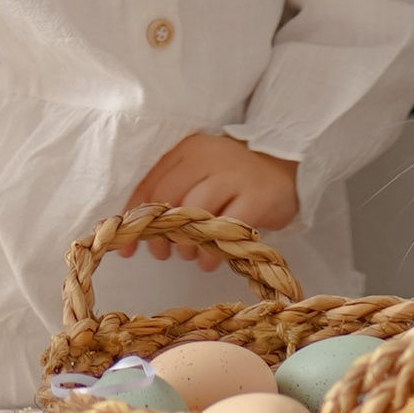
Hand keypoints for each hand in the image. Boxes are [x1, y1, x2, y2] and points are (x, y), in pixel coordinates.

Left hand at [125, 131, 301, 265]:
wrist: (286, 168)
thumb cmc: (233, 179)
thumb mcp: (199, 178)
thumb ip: (171, 198)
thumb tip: (137, 239)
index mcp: (188, 150)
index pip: (151, 183)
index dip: (136, 217)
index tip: (127, 246)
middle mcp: (209, 156)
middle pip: (170, 197)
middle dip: (160, 233)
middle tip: (162, 254)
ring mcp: (235, 174)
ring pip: (197, 211)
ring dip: (187, 243)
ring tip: (190, 257)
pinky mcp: (258, 196)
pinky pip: (228, 228)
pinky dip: (214, 250)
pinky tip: (210, 261)